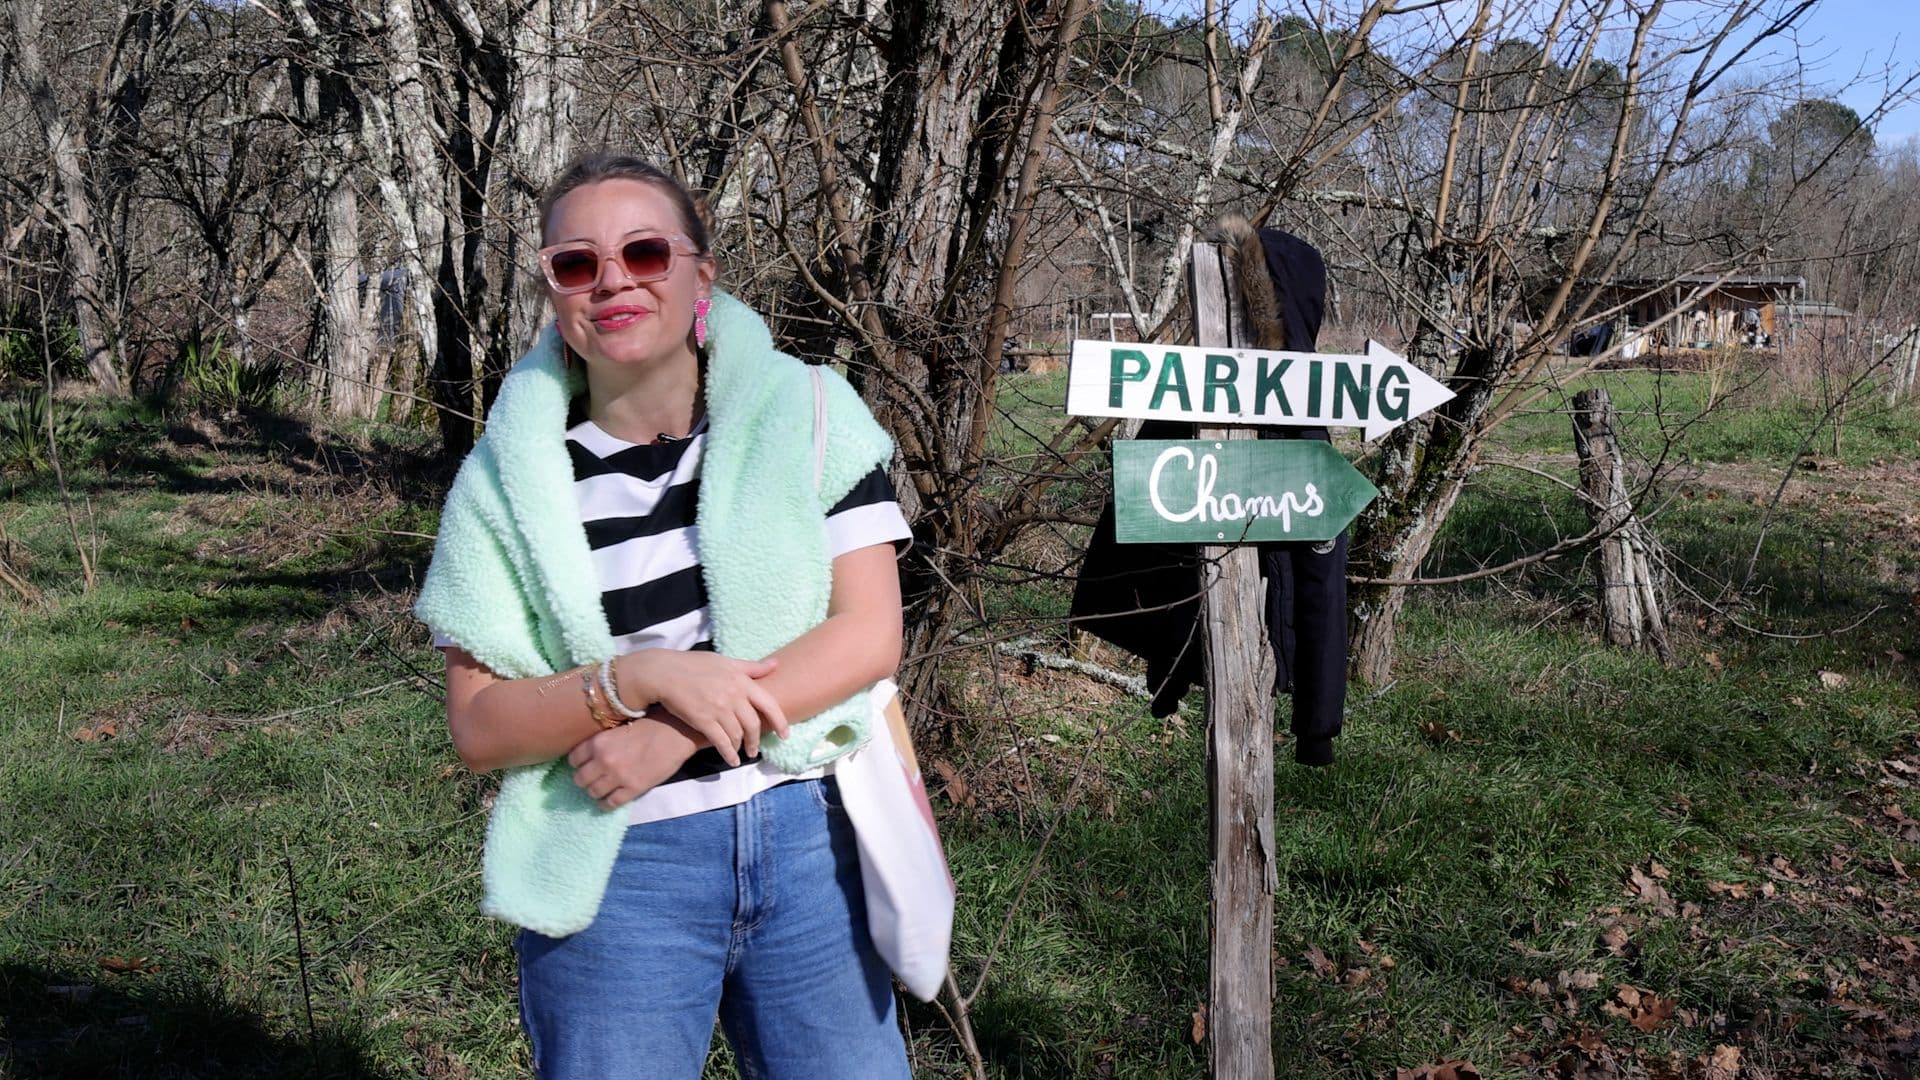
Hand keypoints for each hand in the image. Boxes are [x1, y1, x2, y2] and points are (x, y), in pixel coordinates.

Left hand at [568, 714, 701, 810]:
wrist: (676, 732)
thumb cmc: (650, 723)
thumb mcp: (618, 727)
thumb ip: (602, 741)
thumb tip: (589, 753)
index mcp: (598, 742)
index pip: (573, 759)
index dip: (578, 763)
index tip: (584, 764)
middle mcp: (603, 760)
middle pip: (579, 779)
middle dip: (584, 779)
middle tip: (593, 778)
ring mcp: (618, 777)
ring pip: (592, 792)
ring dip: (595, 792)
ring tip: (602, 789)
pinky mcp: (633, 789)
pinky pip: (610, 803)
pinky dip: (606, 805)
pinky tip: (608, 801)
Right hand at [615, 651, 788, 766]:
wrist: (665, 673)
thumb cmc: (695, 665)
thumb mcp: (726, 662)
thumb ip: (751, 667)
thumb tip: (775, 664)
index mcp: (742, 680)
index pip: (769, 704)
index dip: (780, 721)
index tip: (785, 734)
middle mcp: (734, 695)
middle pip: (753, 724)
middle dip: (756, 740)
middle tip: (756, 748)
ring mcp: (719, 709)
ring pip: (738, 735)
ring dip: (741, 747)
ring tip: (741, 752)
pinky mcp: (704, 721)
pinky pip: (722, 742)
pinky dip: (729, 754)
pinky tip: (731, 760)